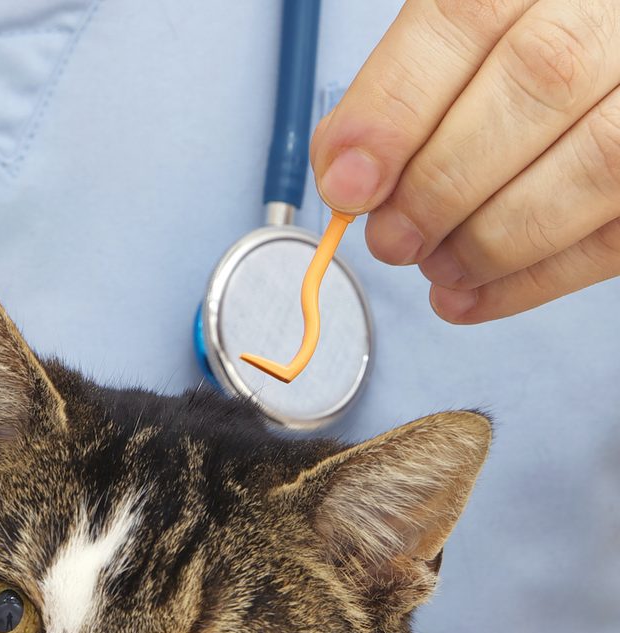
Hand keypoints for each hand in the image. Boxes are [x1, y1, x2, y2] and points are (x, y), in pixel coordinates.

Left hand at [311, 0, 619, 322]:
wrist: (607, 54)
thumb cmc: (529, 53)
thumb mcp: (469, 41)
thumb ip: (407, 91)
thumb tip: (346, 174)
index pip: (468, 15)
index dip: (396, 110)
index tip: (347, 185)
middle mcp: (616, 9)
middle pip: (537, 81)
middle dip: (440, 184)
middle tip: (391, 239)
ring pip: (594, 161)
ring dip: (490, 239)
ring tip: (436, 267)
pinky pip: (615, 236)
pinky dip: (531, 282)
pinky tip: (470, 297)